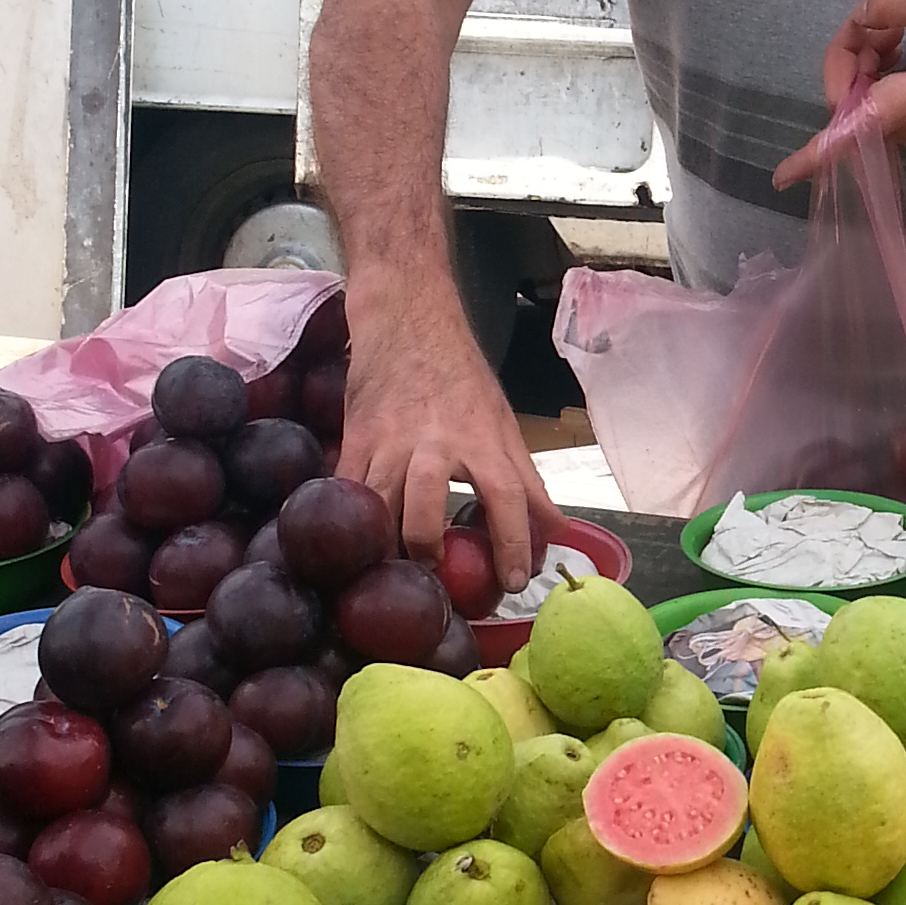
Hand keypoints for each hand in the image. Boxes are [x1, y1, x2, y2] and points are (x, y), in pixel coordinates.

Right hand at [337, 312, 554, 587]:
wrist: (407, 322)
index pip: (505, 498)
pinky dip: (356, 520)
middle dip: (425, 552)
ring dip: (384, 545)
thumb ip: (527, 482)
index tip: (514, 582)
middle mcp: (433, 444)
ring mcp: (388, 442)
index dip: (513, 544)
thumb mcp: (503, 423)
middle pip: (422, 511)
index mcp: (481, 439)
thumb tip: (556, 530)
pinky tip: (363, 541)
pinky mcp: (355, 439)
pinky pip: (349, 491)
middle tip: (436, 581)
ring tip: (395, 571)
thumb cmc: (460, 377)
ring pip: (377, 507)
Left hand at [773, 0, 905, 186]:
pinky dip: (875, 70)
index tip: (780, 178)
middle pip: (845, 97)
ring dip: (865, 58)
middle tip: (886, 24)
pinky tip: (901, 47)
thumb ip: (893, 2)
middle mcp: (905, 126)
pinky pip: (871, 100)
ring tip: (901, 33)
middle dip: (852, 53)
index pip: (853, 133)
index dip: (814, 156)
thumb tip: (860, 20)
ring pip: (856, 97)